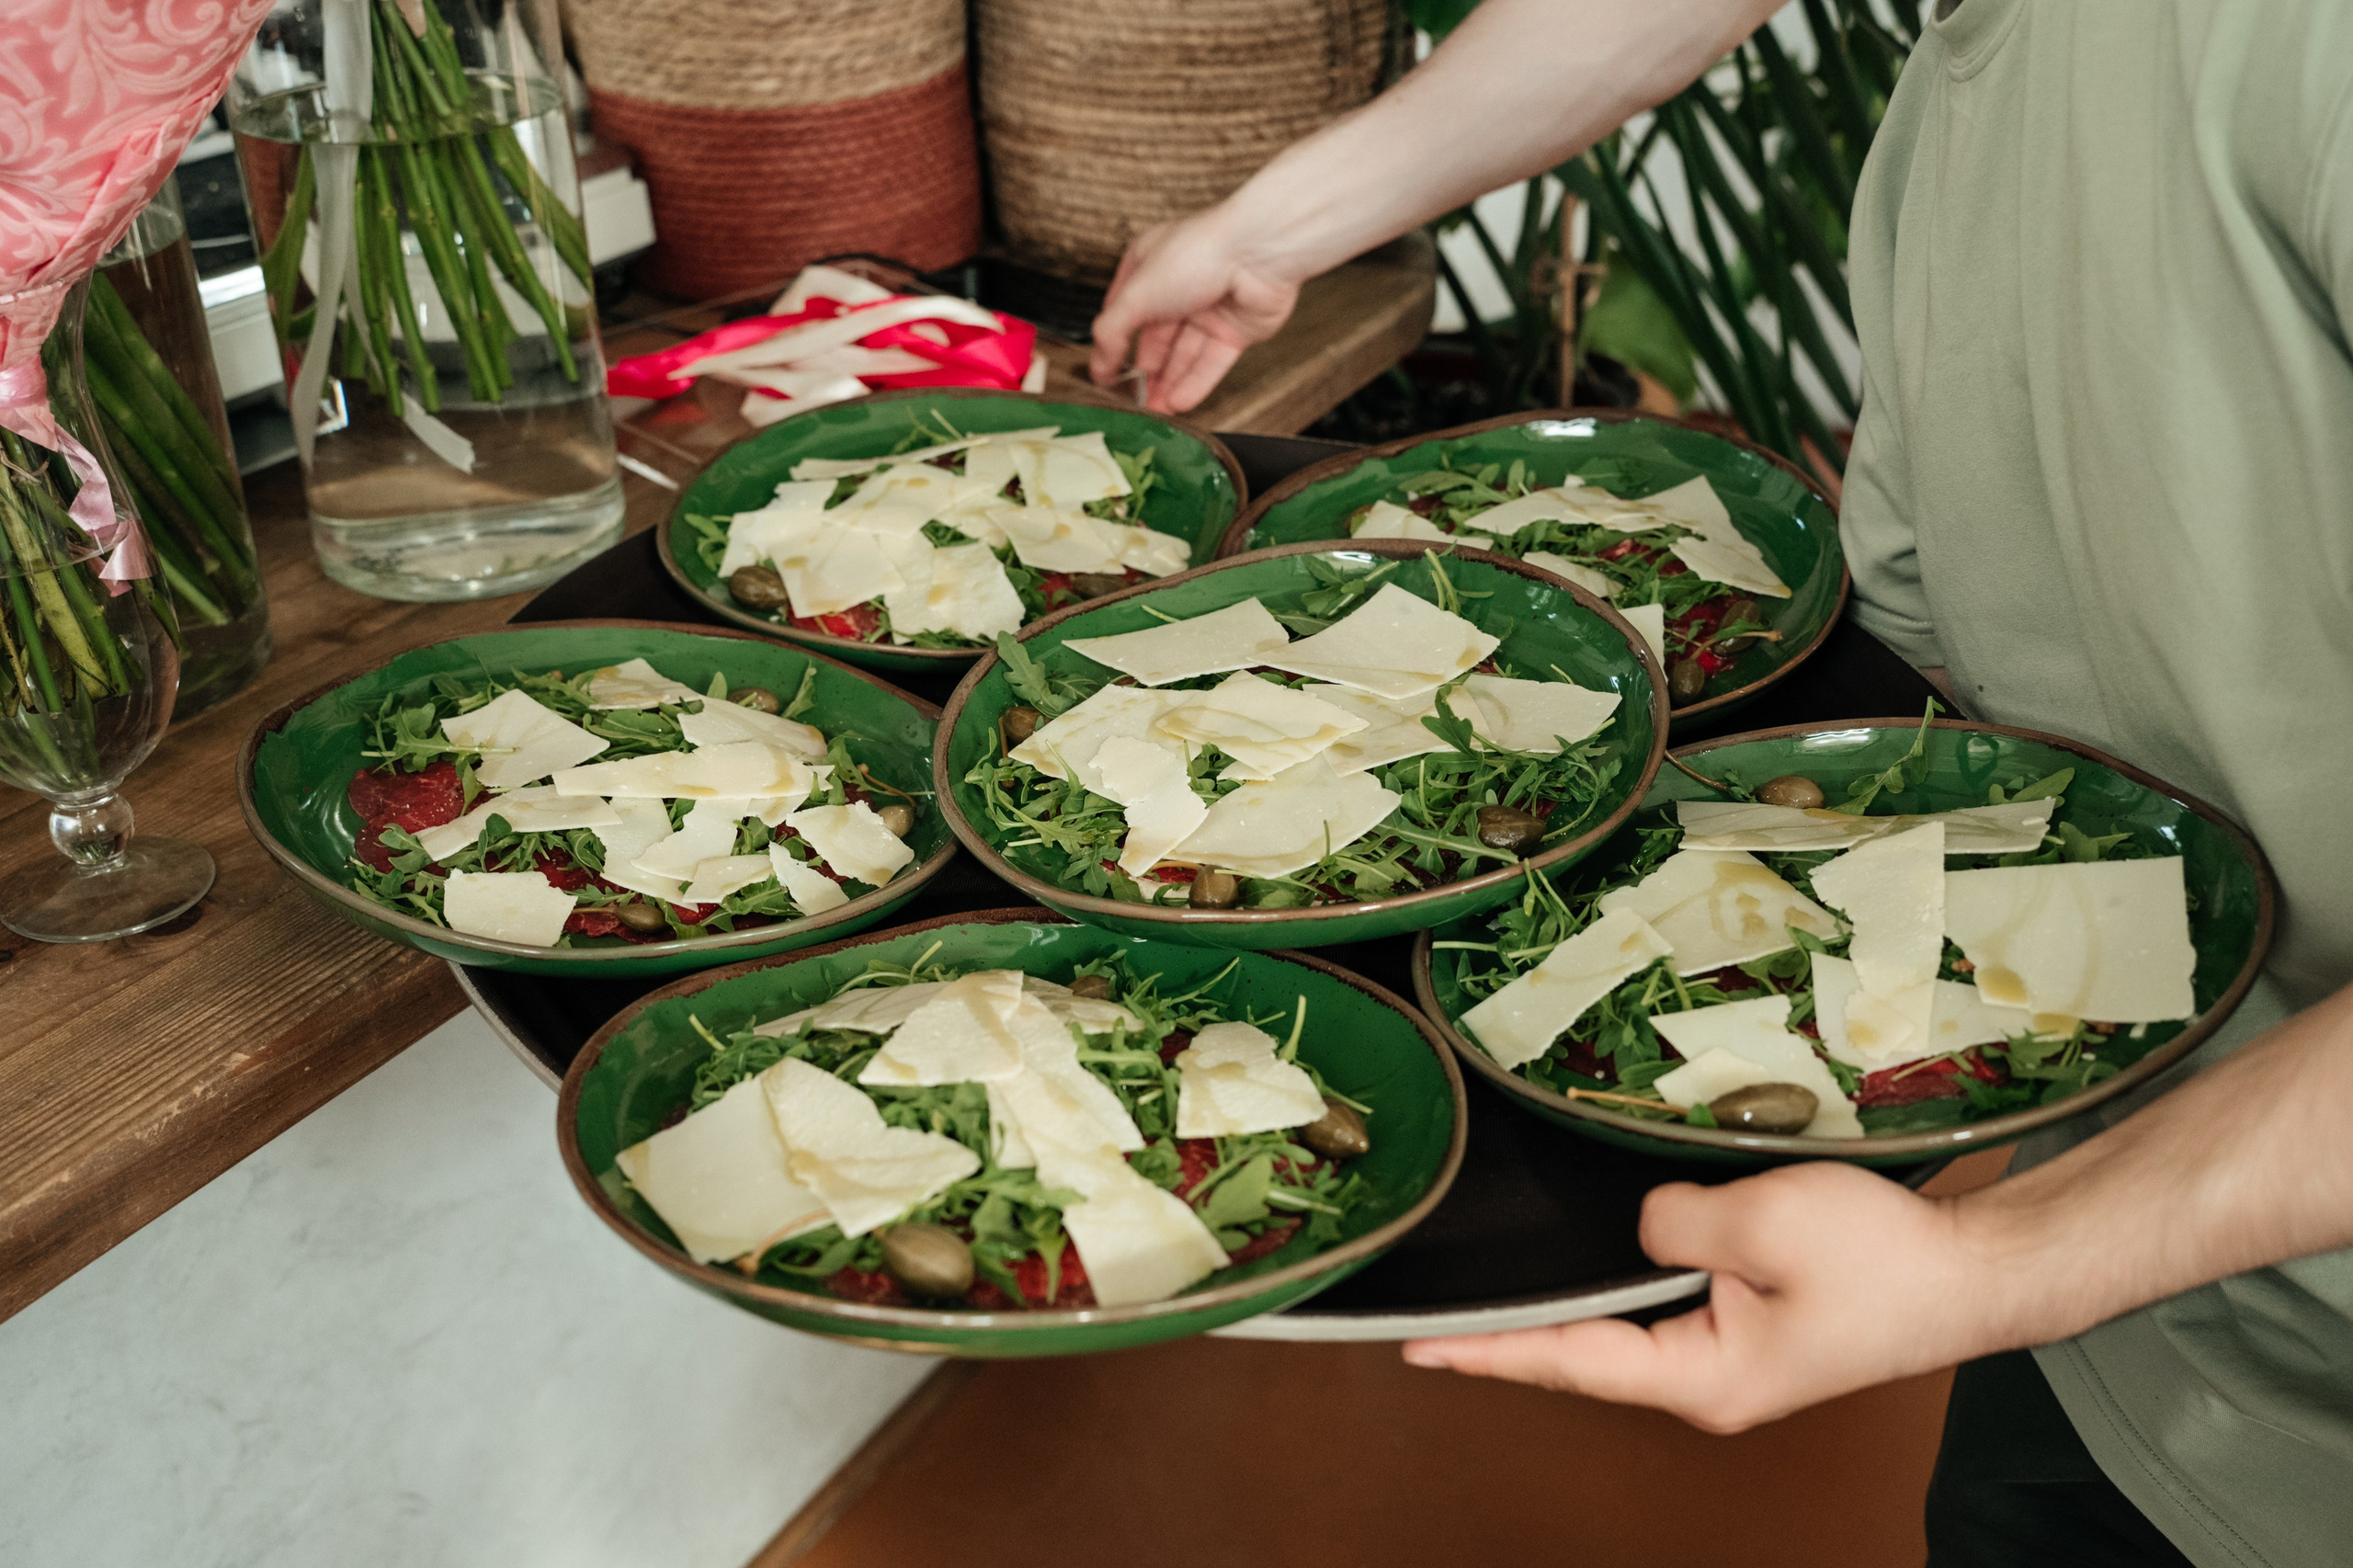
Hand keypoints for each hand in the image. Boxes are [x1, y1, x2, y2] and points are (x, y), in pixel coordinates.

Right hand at [1087, 209, 1302, 414]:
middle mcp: (1179, 286)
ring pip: (1184, 355)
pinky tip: (1179, 403)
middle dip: (1145, 373)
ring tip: (1155, 412)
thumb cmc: (1197, 255)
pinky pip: (1212, 362)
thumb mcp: (1136, 294)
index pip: (1125, 312)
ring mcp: (1210, 309)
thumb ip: (1111, 333)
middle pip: (1156, 339)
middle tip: (1132, 403)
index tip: (1104, 375)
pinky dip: (1196, 383)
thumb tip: (1098, 365)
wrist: (1259, 253)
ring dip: (1169, 384)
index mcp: (1149, 267)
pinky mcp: (1237, 328)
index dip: (1113, 344)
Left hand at [1403, 1163, 1989, 1432]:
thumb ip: (1673, 1223)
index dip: (1489, 1349)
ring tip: (1491, 1289)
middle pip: (1587, 1352)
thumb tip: (1638, 1225)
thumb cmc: (1885, 1261)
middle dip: (1515, 1333)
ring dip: (1571, 1305)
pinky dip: (1624, 1283)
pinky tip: (1594, 1262)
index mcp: (1703, 1379)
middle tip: (1432, 1316)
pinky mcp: (1754, 1328)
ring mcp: (1733, 1359)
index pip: (1568, 1360)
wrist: (1975, 1271)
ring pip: (1629, 1325)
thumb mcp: (1763, 1222)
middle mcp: (1709, 1383)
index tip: (1420, 1345)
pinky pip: (1670, 1303)